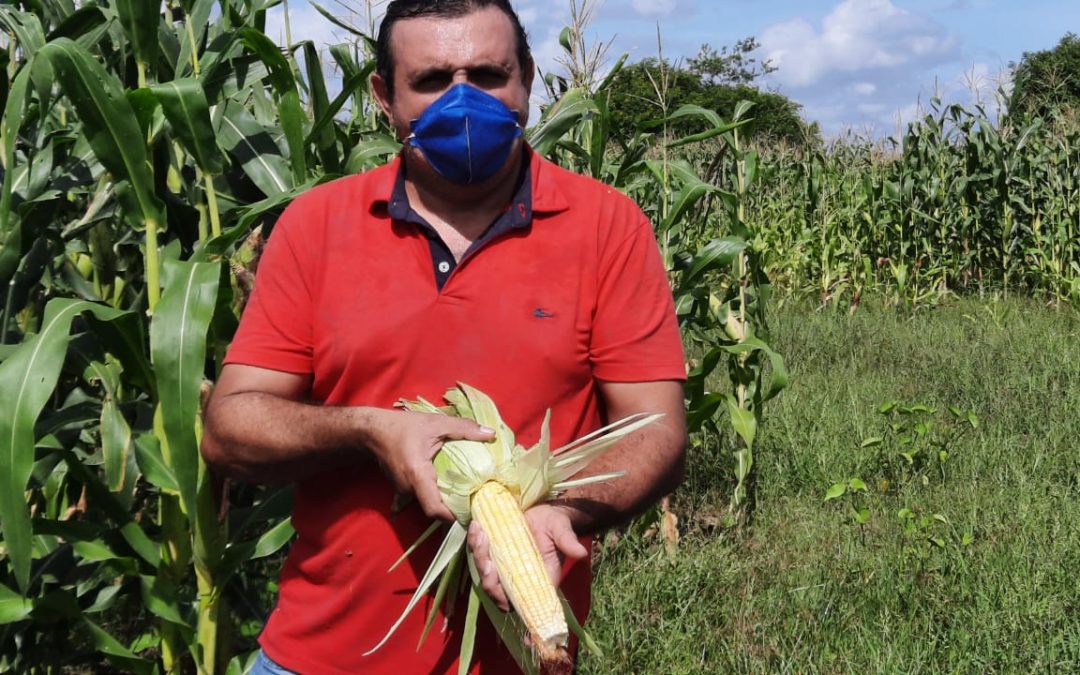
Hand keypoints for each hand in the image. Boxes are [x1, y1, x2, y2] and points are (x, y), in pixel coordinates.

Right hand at [363, 408, 494, 520]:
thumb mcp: (436, 423)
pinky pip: (419, 496)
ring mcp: (403, 490)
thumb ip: (464, 429)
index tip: (471, 512)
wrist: (372, 431)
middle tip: (474, 502)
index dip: (452, 516)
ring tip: (465, 494)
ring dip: (444, 500)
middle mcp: (409, 488)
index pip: (434, 509)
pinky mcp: (401, 488)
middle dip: (453, 509)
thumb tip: (491, 434)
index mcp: (418, 476)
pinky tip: (445, 487)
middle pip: (433, 509)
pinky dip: (432, 494)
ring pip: (427, 501)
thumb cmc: (403, 427)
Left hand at [468, 502, 587, 611]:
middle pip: (496, 590)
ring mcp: (504, 567)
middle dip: (487, 575)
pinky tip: (477, 526)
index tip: (498, 586)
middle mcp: (518, 578)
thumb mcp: (561, 530)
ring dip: (479, 555)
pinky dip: (475, 543)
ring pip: (485, 573)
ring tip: (480, 532)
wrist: (544, 510)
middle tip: (487, 552)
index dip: (505, 598)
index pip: (519, 601)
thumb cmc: (555, 523)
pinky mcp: (495, 553)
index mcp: (538, 580)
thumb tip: (580, 552)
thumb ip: (567, 541)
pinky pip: (480, 555)